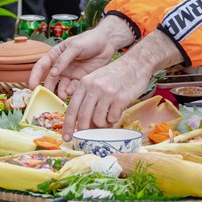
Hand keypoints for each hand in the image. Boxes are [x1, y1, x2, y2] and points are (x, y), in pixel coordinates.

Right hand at [30, 16, 135, 99]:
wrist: (107, 43)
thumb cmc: (89, 40)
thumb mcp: (75, 46)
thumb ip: (63, 60)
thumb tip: (52, 73)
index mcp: (56, 54)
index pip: (41, 66)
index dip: (35, 76)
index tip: (32, 86)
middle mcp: (61, 65)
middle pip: (50, 79)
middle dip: (48, 89)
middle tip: (48, 97)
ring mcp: (71, 73)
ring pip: (62, 86)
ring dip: (60, 92)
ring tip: (63, 96)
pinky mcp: (80, 79)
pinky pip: (74, 87)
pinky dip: (72, 91)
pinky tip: (73, 91)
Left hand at [60, 29, 181, 137]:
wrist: (135, 64)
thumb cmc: (115, 75)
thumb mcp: (96, 81)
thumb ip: (87, 98)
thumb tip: (81, 124)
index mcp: (84, 83)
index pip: (71, 108)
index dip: (67, 125)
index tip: (66, 138)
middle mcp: (93, 88)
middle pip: (83, 117)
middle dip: (85, 130)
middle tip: (89, 135)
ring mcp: (107, 93)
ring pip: (98, 120)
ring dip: (102, 125)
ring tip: (108, 118)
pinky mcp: (120, 98)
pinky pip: (112, 118)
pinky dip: (114, 119)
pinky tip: (117, 111)